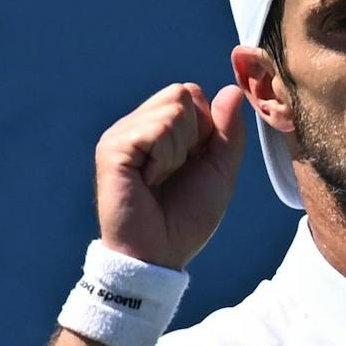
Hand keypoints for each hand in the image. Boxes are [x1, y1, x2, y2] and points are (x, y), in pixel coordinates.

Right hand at [96, 82, 248, 269]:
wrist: (157, 256)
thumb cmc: (185, 219)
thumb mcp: (219, 173)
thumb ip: (228, 133)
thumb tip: (232, 90)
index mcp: (156, 129)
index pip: (190, 94)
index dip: (205, 128)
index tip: (191, 165)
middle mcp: (135, 126)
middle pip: (182, 93)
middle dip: (194, 135)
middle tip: (175, 172)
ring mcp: (121, 134)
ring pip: (173, 107)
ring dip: (180, 149)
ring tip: (161, 178)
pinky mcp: (113, 147)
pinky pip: (158, 128)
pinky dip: (166, 157)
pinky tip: (150, 181)